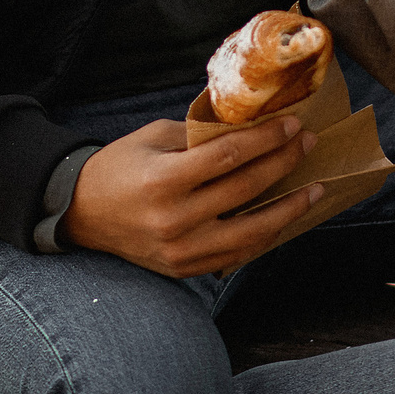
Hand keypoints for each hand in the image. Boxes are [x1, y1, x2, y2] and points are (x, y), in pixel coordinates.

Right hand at [61, 116, 323, 277]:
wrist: (81, 212)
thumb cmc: (118, 166)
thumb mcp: (152, 137)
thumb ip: (199, 136)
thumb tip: (248, 128)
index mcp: (164, 180)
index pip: (230, 156)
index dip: (267, 139)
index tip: (292, 125)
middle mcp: (176, 219)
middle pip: (246, 189)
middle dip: (283, 163)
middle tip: (307, 144)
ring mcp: (182, 250)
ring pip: (252, 231)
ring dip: (288, 208)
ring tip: (313, 189)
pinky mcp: (185, 268)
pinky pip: (237, 254)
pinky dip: (264, 236)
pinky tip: (282, 218)